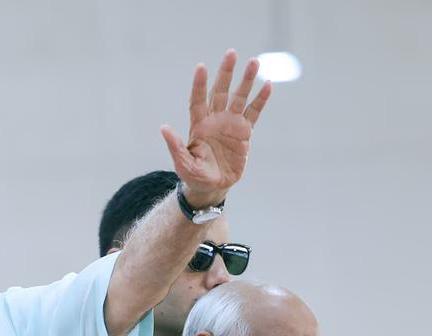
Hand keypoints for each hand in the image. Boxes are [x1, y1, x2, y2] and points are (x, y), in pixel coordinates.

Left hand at [161, 50, 271, 207]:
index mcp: (198, 125)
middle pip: (220, 92)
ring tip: (254, 62)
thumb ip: (175, 146)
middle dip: (225, 73)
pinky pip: (253, 112)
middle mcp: (215, 120)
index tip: (201, 67)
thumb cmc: (194, 176)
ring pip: (239, 97)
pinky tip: (267, 85)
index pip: (198, 100)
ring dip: (246, 81)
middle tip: (231, 53)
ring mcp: (230, 123)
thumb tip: (163, 128)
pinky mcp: (244, 132)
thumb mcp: (183, 164)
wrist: (212, 187)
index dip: (199, 85)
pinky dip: (260, 100)